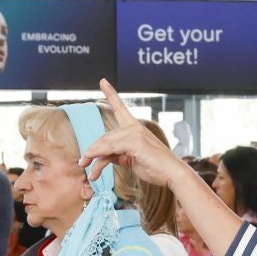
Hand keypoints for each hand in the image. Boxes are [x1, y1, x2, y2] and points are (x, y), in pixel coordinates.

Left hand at [80, 81, 197, 190]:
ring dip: (92, 155)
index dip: (111, 94)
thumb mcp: (132, 160)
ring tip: (85, 166)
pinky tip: (92, 164)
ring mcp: (135, 133)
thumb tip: (103, 157)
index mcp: (135, 128)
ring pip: (105, 142)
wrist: (173, 174)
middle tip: (82, 163)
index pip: (120, 108)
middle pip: (106, 136)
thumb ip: (118, 155)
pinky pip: (110, 148)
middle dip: (93, 150)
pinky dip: (99, 155)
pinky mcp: (135, 142)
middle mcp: (135, 127)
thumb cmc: (156, 168)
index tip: (102, 81)